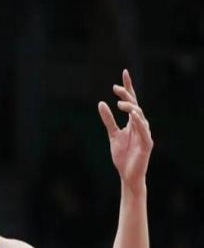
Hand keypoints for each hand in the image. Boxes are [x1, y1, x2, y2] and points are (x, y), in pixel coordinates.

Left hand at [98, 69, 152, 190]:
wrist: (128, 175)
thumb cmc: (123, 156)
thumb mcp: (112, 135)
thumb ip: (108, 120)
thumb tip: (101, 103)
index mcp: (133, 122)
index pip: (132, 101)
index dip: (129, 87)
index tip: (124, 72)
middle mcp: (141, 125)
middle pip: (135, 106)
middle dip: (127, 95)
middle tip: (115, 88)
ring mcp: (145, 134)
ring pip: (140, 116)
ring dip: (131, 108)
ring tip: (119, 102)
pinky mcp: (147, 144)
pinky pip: (144, 131)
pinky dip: (139, 122)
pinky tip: (133, 115)